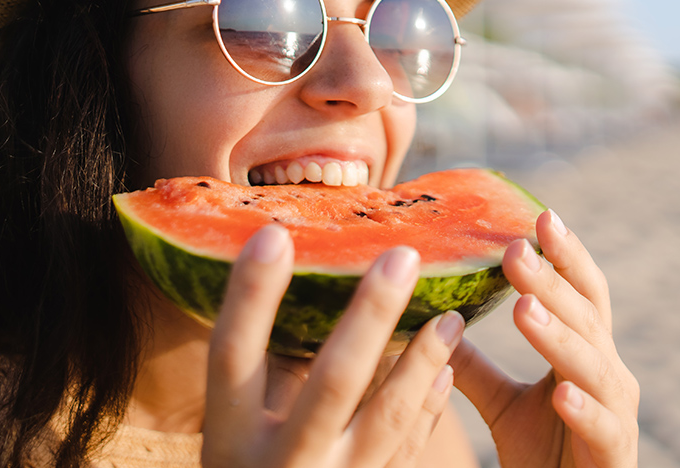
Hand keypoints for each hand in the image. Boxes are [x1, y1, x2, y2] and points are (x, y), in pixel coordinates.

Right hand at [202, 225, 465, 467]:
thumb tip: (287, 276)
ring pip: (388, 420)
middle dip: (371, 316)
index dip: (250, 297)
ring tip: (449, 317)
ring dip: (423, 362)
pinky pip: (406, 452)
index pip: (232, 355)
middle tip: (403, 256)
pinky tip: (446, 371)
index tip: (274, 234)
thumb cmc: (245, 467)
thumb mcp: (231, 431)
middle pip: (333, 383)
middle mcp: (280, 464)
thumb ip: (255, 372)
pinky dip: (428, 409)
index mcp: (229, 436)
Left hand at [452, 210, 638, 467]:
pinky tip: (561, 391)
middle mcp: (609, 374)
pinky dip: (583, 407)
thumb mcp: (505, 405)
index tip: (540, 216)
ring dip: (559, 335)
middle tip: (516, 249)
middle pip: (586, 316)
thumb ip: (477, 367)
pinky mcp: (616, 454)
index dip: (565, 256)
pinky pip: (602, 426)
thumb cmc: (548, 455)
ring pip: (593, 365)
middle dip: (552, 282)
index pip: (580, 293)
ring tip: (524, 308)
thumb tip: (434, 322)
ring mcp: (618, 413)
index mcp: (587, 354)